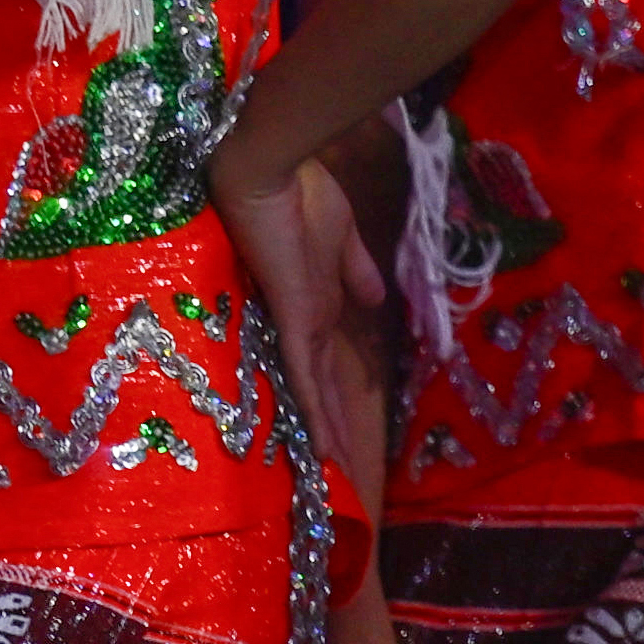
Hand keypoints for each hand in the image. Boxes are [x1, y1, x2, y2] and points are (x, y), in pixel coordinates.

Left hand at [216, 147, 389, 508]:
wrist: (269, 167)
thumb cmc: (303, 191)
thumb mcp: (342, 234)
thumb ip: (357, 270)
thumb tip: (375, 301)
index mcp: (310, 304)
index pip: (322, 365)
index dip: (330, 402)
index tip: (335, 440)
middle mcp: (302, 323)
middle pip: (318, 390)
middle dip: (329, 433)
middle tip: (337, 476)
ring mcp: (296, 323)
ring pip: (312, 393)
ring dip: (325, 435)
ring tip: (335, 476)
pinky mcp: (292, 318)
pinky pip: (304, 376)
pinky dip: (314, 412)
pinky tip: (321, 446)